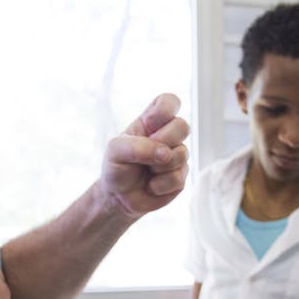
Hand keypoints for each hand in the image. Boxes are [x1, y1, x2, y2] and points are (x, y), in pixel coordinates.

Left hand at [100, 94, 189, 217]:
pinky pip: (178, 178)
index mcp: (151, 122)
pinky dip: (159, 185)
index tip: (150, 124)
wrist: (119, 197)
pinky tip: (151, 185)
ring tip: (146, 171)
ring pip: (181, 154)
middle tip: (144, 153)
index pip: (169, 101)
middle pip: (183, 126)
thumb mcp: (115, 150)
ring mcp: (177, 156)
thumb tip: (165, 154)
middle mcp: (168, 136)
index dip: (165, 111)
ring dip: (157, 167)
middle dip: (162, 141)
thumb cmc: (117, 167)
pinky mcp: (181, 177)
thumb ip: (138, 146)